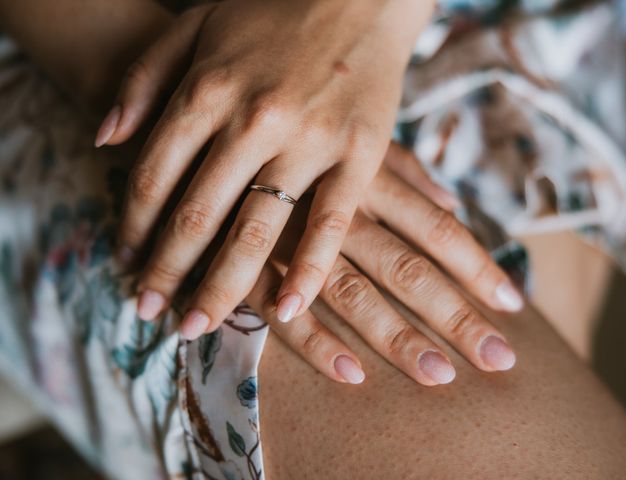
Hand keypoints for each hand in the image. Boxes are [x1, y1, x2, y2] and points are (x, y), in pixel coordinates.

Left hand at [96, 0, 434, 334]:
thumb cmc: (273, 13)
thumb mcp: (194, 27)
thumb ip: (143, 79)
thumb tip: (103, 139)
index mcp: (209, 87)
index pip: (155, 176)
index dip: (133, 226)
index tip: (125, 260)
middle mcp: (254, 118)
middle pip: (196, 214)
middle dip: (166, 271)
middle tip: (150, 312)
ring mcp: (309, 138)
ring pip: (255, 230)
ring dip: (221, 287)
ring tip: (196, 326)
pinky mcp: (361, 152)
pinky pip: (331, 224)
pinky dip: (308, 272)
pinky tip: (284, 311)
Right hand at [240, 144, 521, 385]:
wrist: (201, 133)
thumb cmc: (285, 133)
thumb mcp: (345, 138)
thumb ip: (403, 170)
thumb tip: (452, 201)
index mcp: (364, 177)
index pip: (434, 228)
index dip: (476, 266)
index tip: (514, 302)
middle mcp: (337, 211)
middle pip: (408, 270)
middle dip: (455, 315)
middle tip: (500, 359)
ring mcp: (293, 243)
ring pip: (356, 296)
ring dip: (398, 338)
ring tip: (440, 375)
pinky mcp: (248, 269)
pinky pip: (287, 314)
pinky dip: (319, 345)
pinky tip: (352, 375)